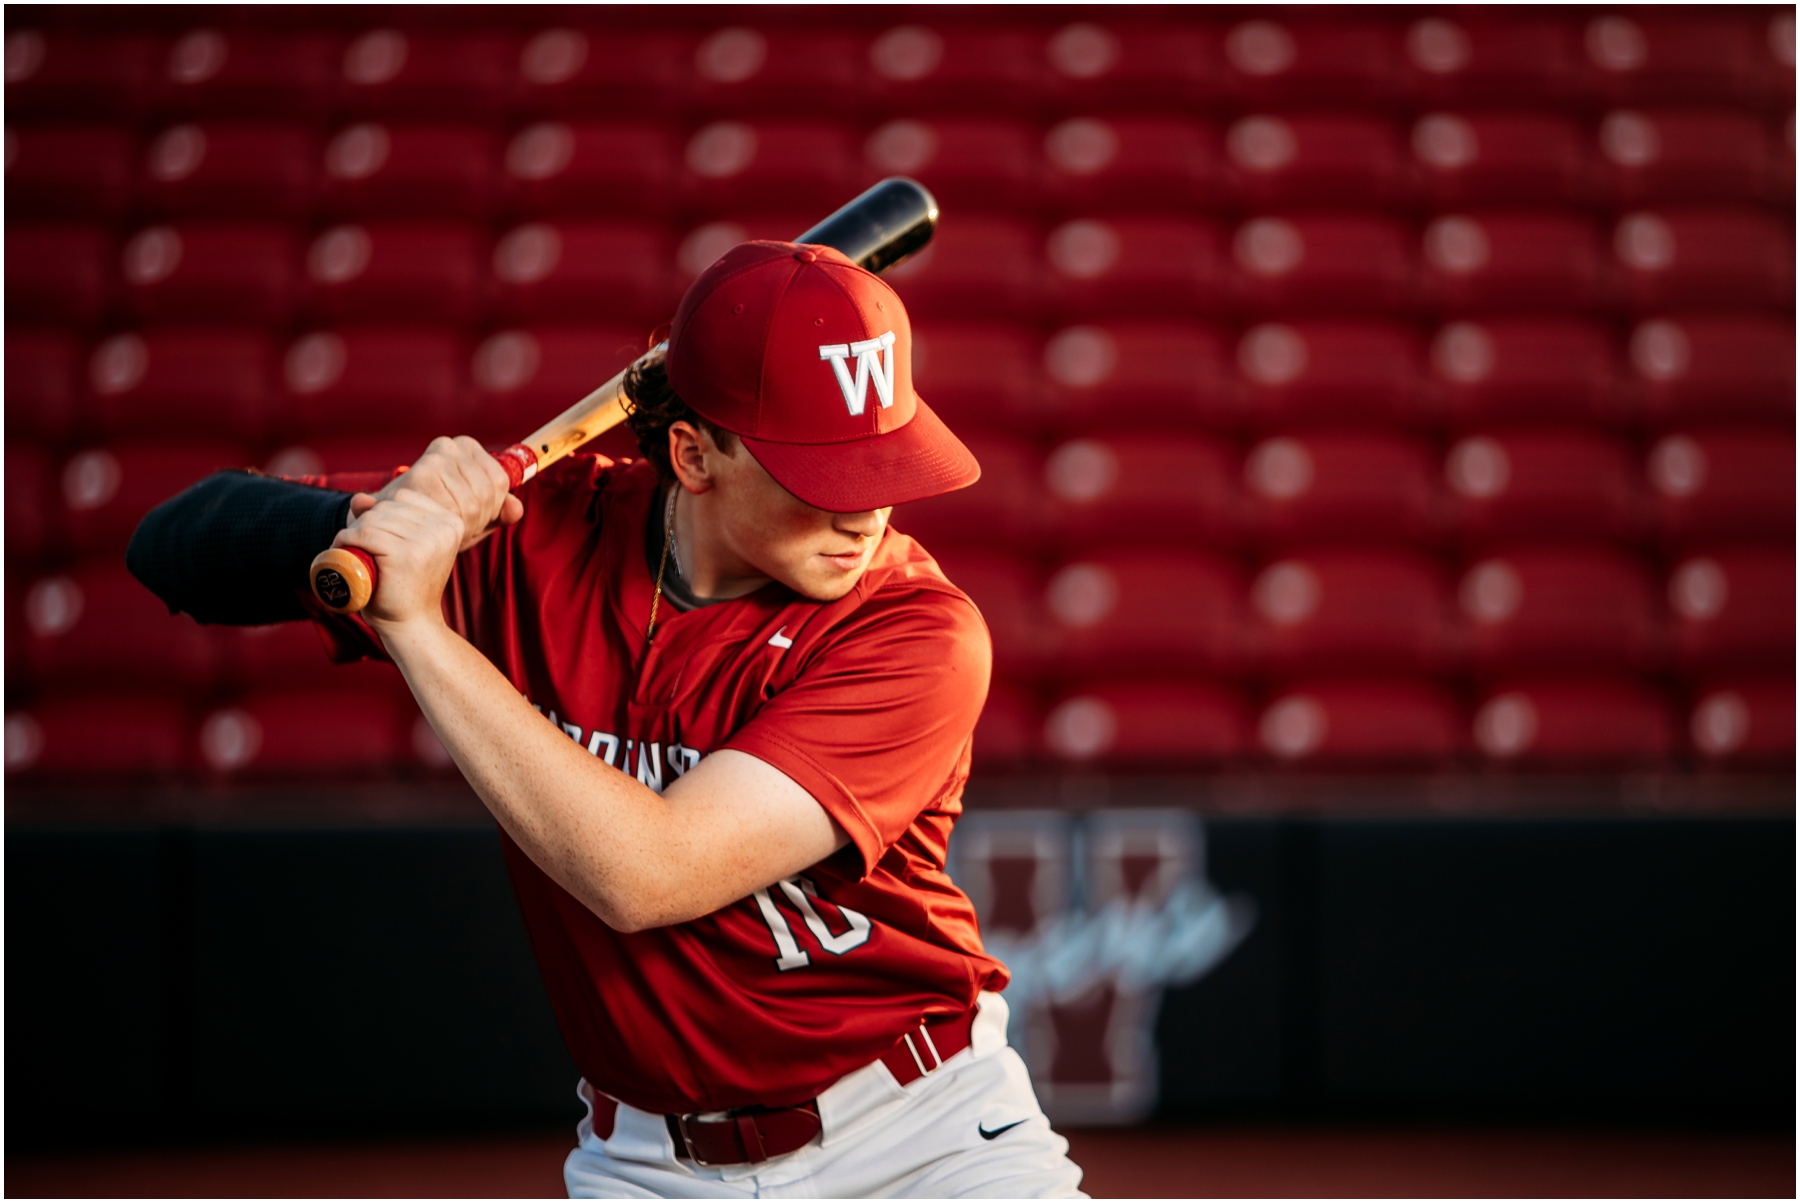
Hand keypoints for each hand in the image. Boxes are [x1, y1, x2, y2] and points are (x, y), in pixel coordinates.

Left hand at [333, 488, 464, 629]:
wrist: (411, 623)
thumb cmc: (404, 585)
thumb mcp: (400, 545)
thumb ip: (383, 517)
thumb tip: (360, 497)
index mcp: (451, 522)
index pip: (403, 497)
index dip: (381, 511)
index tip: (376, 536)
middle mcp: (444, 527)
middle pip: (387, 506)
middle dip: (364, 522)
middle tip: (359, 548)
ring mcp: (427, 541)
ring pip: (372, 519)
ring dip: (352, 532)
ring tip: (352, 552)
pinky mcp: (406, 555)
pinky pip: (365, 534)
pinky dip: (347, 541)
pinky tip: (346, 552)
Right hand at [347, 436, 523, 551]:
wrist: (389, 524)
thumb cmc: (435, 515)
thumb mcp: (474, 514)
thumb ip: (500, 511)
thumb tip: (517, 509)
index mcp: (465, 445)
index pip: (500, 481)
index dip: (493, 507)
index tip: (474, 518)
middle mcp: (449, 446)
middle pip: (487, 494)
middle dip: (479, 519)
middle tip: (458, 527)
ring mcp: (435, 459)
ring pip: (473, 505)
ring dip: (465, 526)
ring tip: (446, 527)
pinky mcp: (421, 476)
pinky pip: (454, 511)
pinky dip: (450, 527)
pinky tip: (435, 528)